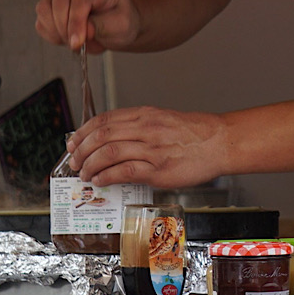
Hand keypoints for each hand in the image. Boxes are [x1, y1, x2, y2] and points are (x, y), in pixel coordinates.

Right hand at [35, 0, 139, 51]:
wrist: (117, 26)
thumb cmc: (121, 22)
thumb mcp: (121, 25)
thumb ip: (103, 26)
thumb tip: (84, 31)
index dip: (75, 22)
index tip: (77, 43)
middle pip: (58, 1)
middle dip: (65, 27)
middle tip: (77, 45)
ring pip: (44, 8)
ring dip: (55, 30)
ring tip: (73, 42)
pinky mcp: (51, 7)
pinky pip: (41, 20)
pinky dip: (50, 33)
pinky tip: (65, 38)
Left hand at [67, 106, 228, 187]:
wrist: (219, 142)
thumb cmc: (195, 133)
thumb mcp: (163, 119)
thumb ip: (138, 127)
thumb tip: (113, 140)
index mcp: (145, 114)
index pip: (104, 120)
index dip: (83, 132)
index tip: (74, 142)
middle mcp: (145, 128)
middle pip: (102, 136)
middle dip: (82, 151)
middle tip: (75, 162)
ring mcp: (151, 149)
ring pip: (108, 153)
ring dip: (90, 165)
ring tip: (86, 174)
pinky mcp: (158, 170)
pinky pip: (124, 171)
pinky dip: (106, 176)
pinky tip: (101, 180)